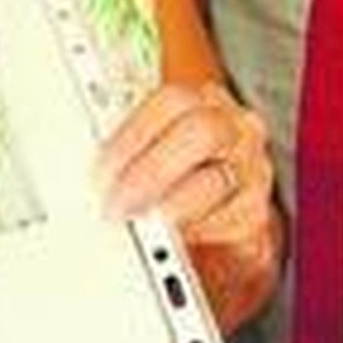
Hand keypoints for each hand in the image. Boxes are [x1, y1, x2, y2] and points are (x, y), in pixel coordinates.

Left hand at [95, 81, 281, 330]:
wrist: (219, 218)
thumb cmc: (179, 176)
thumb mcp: (155, 151)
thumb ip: (132, 146)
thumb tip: (84, 158)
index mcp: (204, 102)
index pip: (171, 102)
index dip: (132, 136)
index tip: (102, 169)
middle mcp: (235, 129)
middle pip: (201, 132)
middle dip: (152, 169)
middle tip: (119, 200)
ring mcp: (252, 170)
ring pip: (216, 181)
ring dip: (170, 205)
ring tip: (138, 222)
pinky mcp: (258, 216)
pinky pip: (228, 224)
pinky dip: (193, 234)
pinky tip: (170, 241)